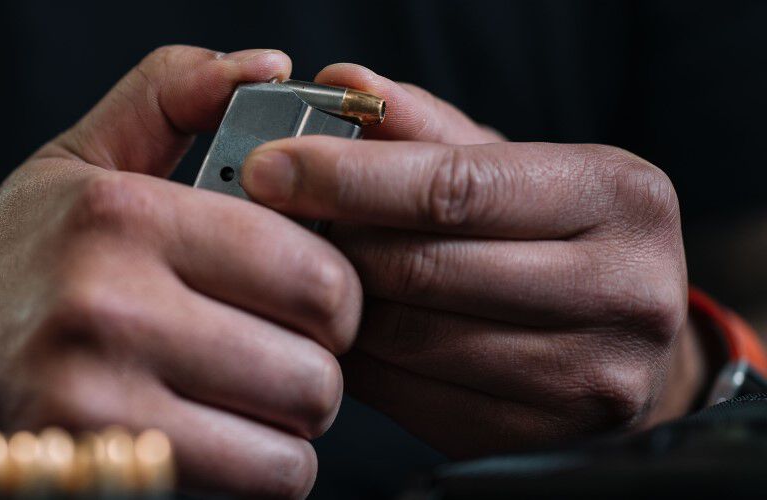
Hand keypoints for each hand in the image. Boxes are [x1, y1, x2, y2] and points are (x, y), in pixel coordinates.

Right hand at [0, 47, 360, 497]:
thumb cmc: (20, 260)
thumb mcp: (79, 158)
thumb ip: (171, 94)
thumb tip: (271, 66)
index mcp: (121, 216)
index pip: (313, 271)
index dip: (337, 293)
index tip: (312, 298)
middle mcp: (111, 305)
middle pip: (315, 363)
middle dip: (318, 362)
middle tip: (283, 351)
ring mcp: (102, 398)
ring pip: (294, 435)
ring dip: (291, 422)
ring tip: (246, 394)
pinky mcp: (105, 462)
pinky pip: (256, 484)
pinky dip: (261, 468)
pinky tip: (222, 434)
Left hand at [240, 64, 693, 457]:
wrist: (628, 347)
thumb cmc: (557, 238)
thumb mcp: (512, 167)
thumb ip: (425, 128)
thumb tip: (341, 83)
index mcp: (619, 197)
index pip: (455, 188)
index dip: (346, 178)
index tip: (269, 168)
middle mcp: (623, 291)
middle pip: (423, 268)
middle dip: (331, 241)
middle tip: (272, 222)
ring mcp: (588, 378)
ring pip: (408, 339)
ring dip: (339, 304)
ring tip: (308, 273)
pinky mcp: (540, 440)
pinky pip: (410, 397)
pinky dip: (360, 361)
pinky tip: (345, 330)